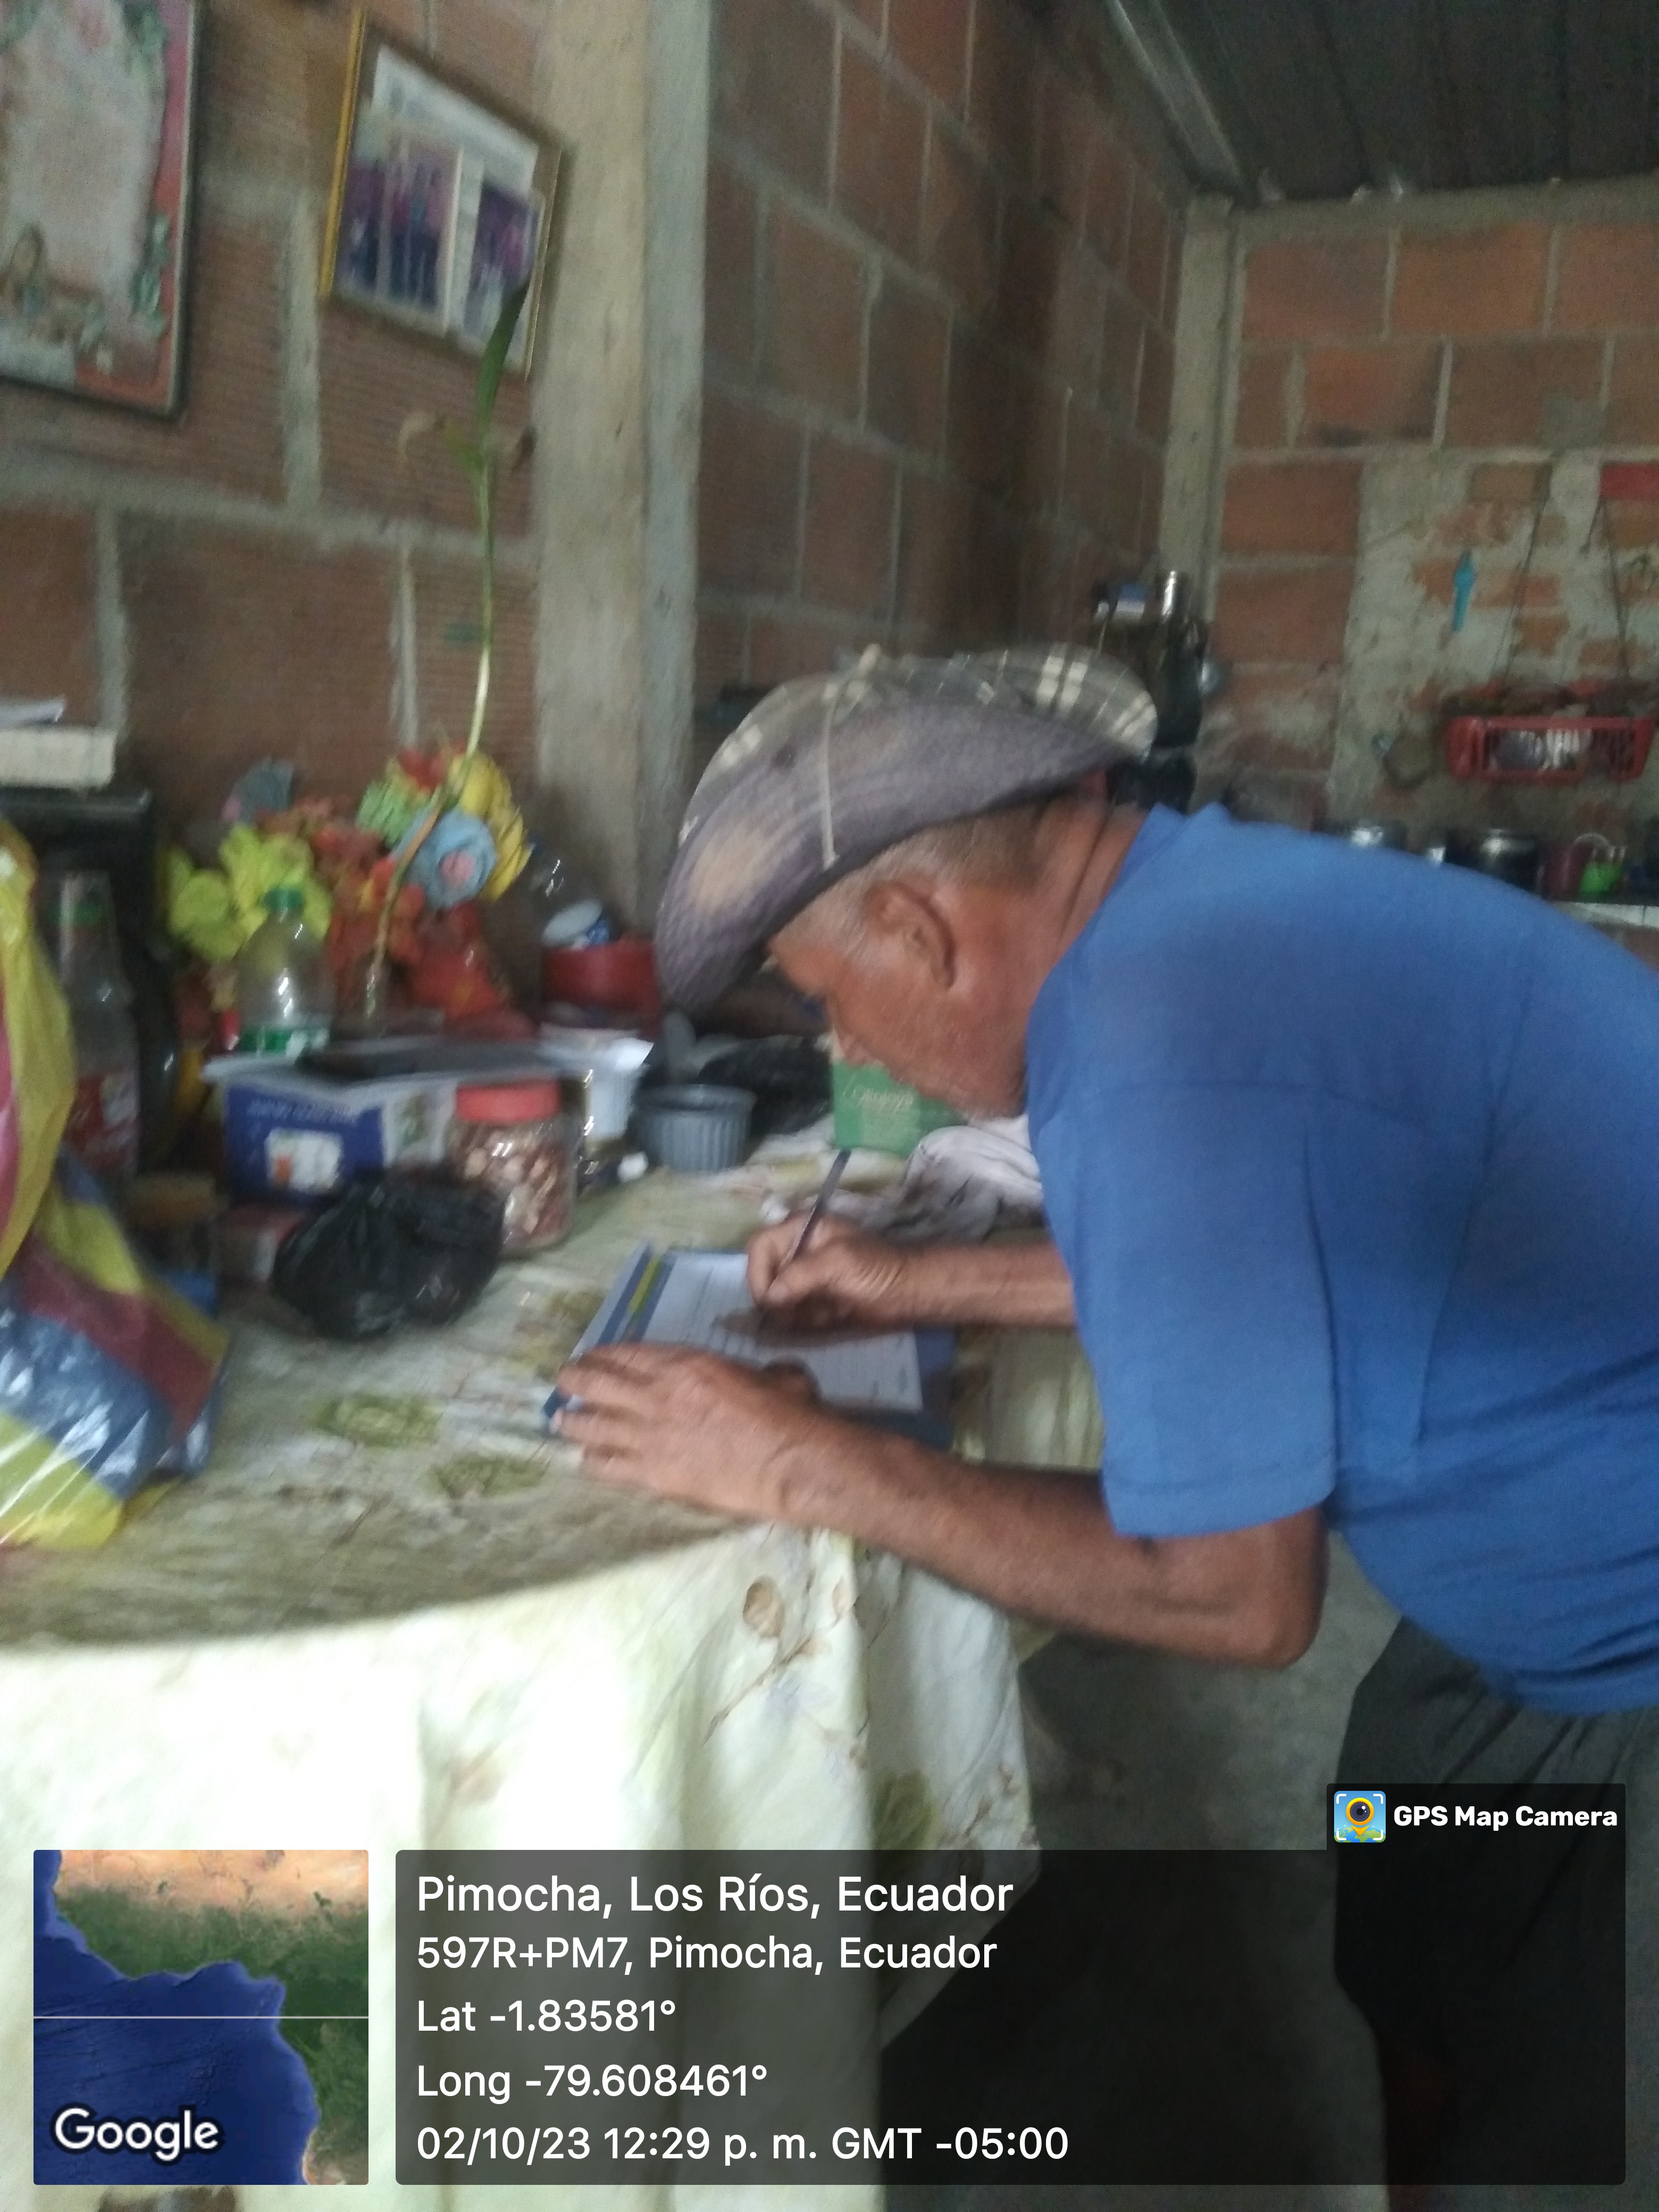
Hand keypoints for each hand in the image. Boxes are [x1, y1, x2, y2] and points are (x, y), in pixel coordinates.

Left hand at [553, 1343, 836, 1520]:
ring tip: (562, 1420)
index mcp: (683, 1364)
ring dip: (573, 1420)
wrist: (785, 1463)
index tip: (590, 1356)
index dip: (601, 1354)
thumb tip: (766, 1376)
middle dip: (574, 1378)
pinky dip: (591, 1460)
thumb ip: (749, 1371)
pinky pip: (605, 1465)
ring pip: (591, 1424)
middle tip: (563, 1380)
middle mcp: (655, 1395)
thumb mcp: (768, 1373)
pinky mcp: (650, 1474)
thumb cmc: (784, 1414)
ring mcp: (648, 1436)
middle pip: (596, 1382)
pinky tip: (585, 1458)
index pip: (625, 1353)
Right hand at [746, 1213, 917, 1328]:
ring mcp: (805, 1277)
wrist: (909, 1293)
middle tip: (796, 1315)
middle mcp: (797, 1250)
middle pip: (763, 1277)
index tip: (770, 1302)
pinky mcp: (813, 1299)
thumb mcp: (837, 1263)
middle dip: (777, 1300)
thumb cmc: (877, 1269)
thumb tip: (769, 1298)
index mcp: (799, 1229)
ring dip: (793, 1314)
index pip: (759, 1247)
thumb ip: (799, 1275)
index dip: (758, 1275)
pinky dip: (805, 1321)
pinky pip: (792, 1314)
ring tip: (822, 1313)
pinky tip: (829, 1317)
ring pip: (776, 1300)